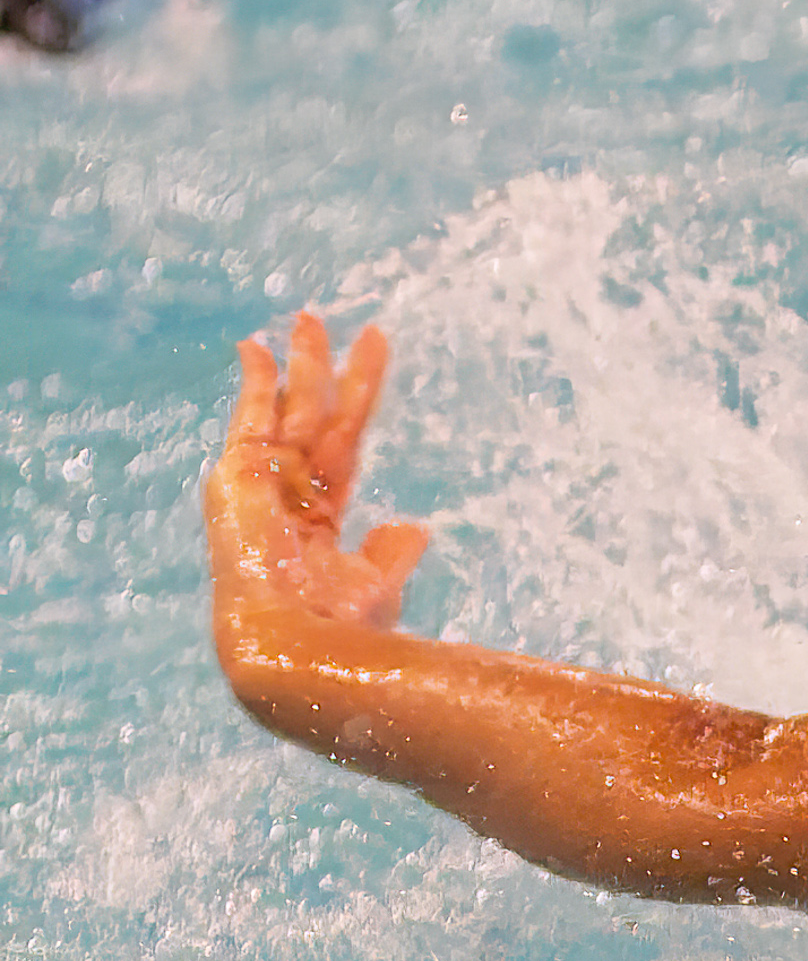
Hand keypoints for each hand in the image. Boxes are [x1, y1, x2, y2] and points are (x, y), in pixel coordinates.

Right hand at [207, 311, 428, 630]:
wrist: (296, 642)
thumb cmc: (339, 627)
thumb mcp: (376, 585)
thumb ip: (388, 554)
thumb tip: (414, 527)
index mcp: (316, 520)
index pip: (343, 446)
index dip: (356, 403)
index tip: (371, 360)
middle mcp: (286, 496)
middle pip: (314, 418)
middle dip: (322, 371)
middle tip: (328, 323)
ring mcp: (260, 484)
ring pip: (291, 410)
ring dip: (300, 364)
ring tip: (311, 318)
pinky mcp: (239, 475)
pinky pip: (250, 418)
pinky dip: (253, 383)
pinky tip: (256, 348)